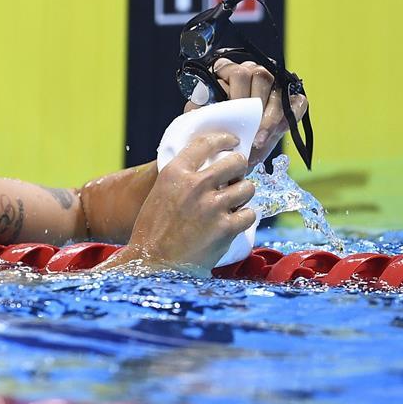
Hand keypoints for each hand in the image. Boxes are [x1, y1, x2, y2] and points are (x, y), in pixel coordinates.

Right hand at [103, 132, 255, 273]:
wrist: (153, 263)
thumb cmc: (152, 231)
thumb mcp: (160, 194)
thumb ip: (181, 179)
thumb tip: (208, 170)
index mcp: (175, 173)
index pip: (206, 143)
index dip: (224, 140)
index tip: (233, 142)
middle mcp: (195, 186)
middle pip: (235, 163)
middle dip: (240, 168)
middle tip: (236, 177)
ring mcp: (212, 207)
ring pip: (247, 188)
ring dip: (243, 195)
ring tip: (233, 204)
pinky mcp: (226, 228)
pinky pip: (249, 214)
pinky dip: (244, 218)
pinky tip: (234, 222)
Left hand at [184, 59, 307, 168]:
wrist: (234, 150)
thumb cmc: (216, 130)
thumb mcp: (203, 120)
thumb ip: (199, 109)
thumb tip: (199, 102)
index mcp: (228, 72)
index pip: (234, 70)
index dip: (234, 90)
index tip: (231, 109)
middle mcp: (253, 73)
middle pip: (259, 75)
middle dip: (254, 105)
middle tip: (248, 130)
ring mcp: (275, 85)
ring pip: (278, 88)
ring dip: (270, 116)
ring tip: (259, 139)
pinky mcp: (292, 100)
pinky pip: (298, 102)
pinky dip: (290, 116)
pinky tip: (278, 131)